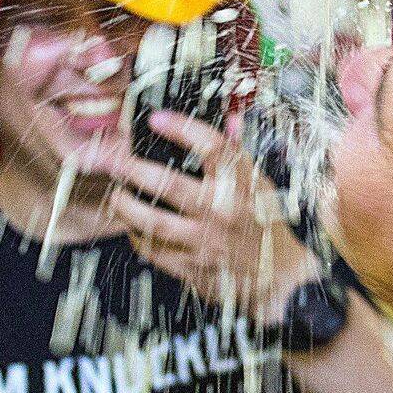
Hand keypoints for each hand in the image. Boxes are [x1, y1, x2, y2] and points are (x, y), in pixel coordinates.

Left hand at [92, 111, 320, 320]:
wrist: (280, 274)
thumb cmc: (266, 222)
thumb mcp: (260, 182)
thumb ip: (238, 152)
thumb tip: (230, 119)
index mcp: (240, 185)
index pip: (211, 146)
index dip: (182, 128)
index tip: (156, 118)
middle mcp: (221, 211)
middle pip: (168, 184)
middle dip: (132, 169)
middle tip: (113, 159)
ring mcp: (205, 242)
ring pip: (153, 222)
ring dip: (126, 206)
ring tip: (115, 195)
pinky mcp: (194, 268)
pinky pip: (155, 251)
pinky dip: (138, 236)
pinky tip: (132, 226)